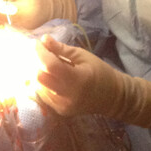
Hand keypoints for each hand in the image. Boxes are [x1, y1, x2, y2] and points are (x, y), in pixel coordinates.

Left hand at [34, 35, 150, 129]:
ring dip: (40, 73)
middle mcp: (68, 96)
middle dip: (37, 63)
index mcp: (77, 79)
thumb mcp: (82, 56)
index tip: (37, 43)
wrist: (112, 97)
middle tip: (43, 53)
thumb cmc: (99, 71)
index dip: (40, 52)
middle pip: (40, 77)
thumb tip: (43, 39)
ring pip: (39, 86)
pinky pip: (44, 95)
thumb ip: (62, 49)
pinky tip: (53, 78)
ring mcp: (64, 106)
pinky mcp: (61, 112)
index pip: (50, 65)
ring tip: (49, 66)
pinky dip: (44, 84)